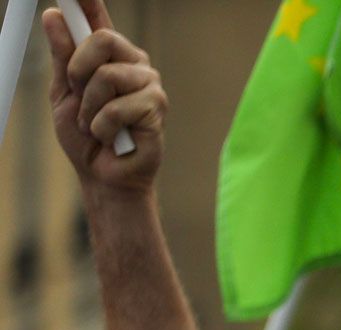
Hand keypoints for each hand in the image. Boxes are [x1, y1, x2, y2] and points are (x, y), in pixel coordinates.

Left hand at [43, 1, 164, 194]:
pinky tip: (110, 137)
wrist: (103, 175)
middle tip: (78, 96)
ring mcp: (149, 85)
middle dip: (78, 70)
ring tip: (96, 125)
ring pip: (107, 76)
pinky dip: (102, 126)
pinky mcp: (156, 109)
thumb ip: (62, 57)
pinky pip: (117, 107)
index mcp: (108, 58)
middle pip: (102, 40)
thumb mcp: (62, 93)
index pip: (98, 20)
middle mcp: (133, 65)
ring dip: (89, 107)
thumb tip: (56, 16)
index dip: (89, 1)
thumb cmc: (86, 136)